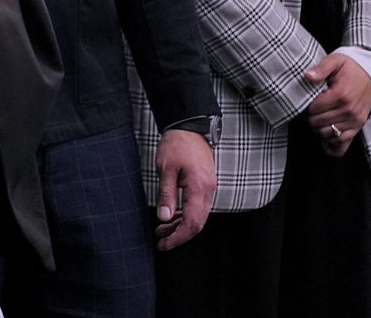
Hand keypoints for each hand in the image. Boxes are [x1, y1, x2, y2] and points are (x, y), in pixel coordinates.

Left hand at [153, 130, 215, 250]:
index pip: (191, 223)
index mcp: (199, 188)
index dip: (178, 237)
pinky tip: (172, 217)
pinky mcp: (205, 185)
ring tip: (162, 231)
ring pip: (198, 216)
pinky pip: (198, 207)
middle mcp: (208, 191)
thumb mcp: (165, 169)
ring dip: (181, 226)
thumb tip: (164, 218)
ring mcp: (209, 188)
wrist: (189, 127)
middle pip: (197, 224)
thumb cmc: (176, 144)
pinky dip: (185, 215)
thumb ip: (166, 195)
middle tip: (161, 242)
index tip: (164, 244)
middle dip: (179, 236)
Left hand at [303, 52, 370, 152]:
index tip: (305, 101)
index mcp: (341, 94)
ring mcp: (356, 120)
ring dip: (318, 128)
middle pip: (319, 122)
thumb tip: (307, 76)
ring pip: (328, 133)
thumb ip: (321, 68)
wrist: (370, 73)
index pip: (314, 109)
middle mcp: (350, 110)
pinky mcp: (359, 126)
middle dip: (309, 118)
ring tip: (316, 117)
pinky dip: (331, 140)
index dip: (305, 107)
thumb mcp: (334, 61)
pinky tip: (325, 131)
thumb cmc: (349, 67)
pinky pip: (343, 141)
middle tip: (308, 110)